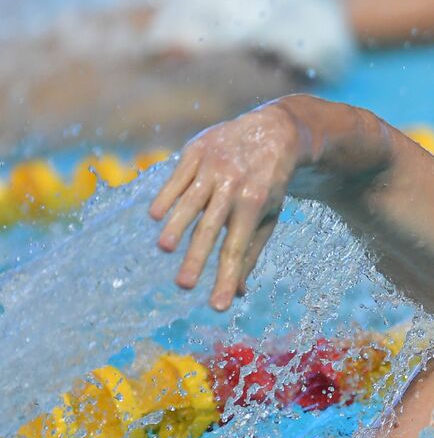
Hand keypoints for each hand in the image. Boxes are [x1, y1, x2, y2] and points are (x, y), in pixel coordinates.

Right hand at [149, 101, 302, 310]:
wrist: (275, 131)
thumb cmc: (269, 185)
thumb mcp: (268, 217)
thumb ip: (250, 253)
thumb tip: (237, 293)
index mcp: (254, 206)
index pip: (236, 249)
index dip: (225, 278)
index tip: (217, 306)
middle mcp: (233, 186)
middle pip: (211, 228)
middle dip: (196, 258)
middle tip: (183, 286)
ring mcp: (214, 167)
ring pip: (190, 201)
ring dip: (176, 225)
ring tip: (165, 250)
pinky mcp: (196, 150)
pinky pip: (178, 176)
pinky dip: (167, 195)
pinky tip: (155, 216)